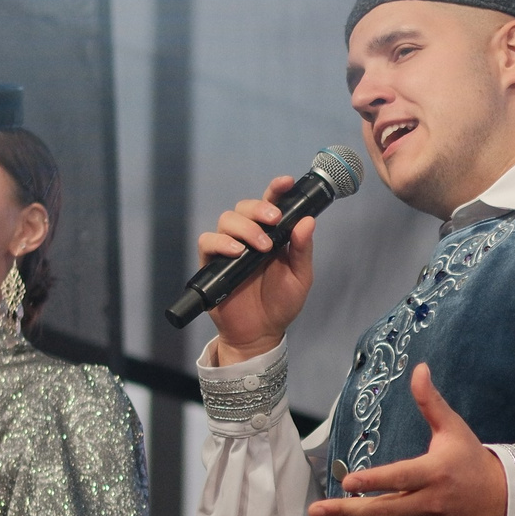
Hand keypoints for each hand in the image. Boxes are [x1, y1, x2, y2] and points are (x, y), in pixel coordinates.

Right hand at [200, 175, 316, 363]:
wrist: (261, 333)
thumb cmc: (281, 304)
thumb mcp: (300, 277)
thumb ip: (302, 250)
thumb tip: (307, 221)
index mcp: (271, 235)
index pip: (271, 204)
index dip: (276, 189)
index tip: (286, 182)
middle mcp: (248, 237)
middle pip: (244, 207)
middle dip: (259, 208)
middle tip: (274, 220)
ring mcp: (228, 249)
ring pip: (226, 220)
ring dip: (245, 227)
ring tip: (260, 247)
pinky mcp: (212, 264)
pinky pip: (207, 242)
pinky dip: (221, 243)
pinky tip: (237, 252)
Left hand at [306, 366, 507, 515]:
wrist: (503, 504)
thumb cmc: (472, 462)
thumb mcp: (454, 429)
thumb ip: (430, 402)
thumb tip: (419, 369)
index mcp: (436, 473)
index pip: (400, 479)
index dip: (372, 482)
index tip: (346, 481)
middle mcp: (431, 503)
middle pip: (383, 512)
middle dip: (346, 511)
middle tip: (315, 508)